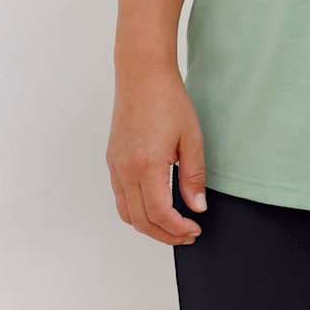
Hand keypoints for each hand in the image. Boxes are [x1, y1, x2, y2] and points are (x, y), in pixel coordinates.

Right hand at [107, 65, 207, 245]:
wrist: (142, 75)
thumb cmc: (168, 100)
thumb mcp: (191, 137)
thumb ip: (193, 176)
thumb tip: (197, 207)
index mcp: (147, 165)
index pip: (160, 213)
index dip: (178, 228)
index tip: (194, 230)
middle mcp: (125, 170)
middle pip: (141, 221)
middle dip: (165, 234)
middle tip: (186, 235)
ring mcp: (115, 166)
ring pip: (127, 213)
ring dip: (149, 226)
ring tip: (172, 226)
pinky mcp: (112, 161)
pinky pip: (120, 197)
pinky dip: (136, 211)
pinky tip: (154, 206)